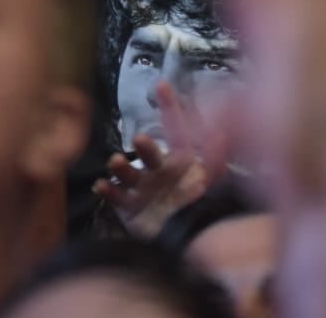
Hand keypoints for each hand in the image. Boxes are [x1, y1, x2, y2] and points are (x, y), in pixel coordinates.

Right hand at [93, 81, 227, 238]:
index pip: (176, 129)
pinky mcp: (132, 208)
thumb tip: (224, 129)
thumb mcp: (214, 176)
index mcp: (180, 159)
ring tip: (116, 161)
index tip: (162, 84)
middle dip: (145, 146)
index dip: (171, 107)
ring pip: (129, 173)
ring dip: (121, 166)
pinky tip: (101, 185)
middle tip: (140, 139)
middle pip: (151, 153)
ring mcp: (144, 188)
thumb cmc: (203, 206)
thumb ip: (218, 153)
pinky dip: (108, 191)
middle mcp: (159, 170)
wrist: (193, 240)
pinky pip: (117, 197)